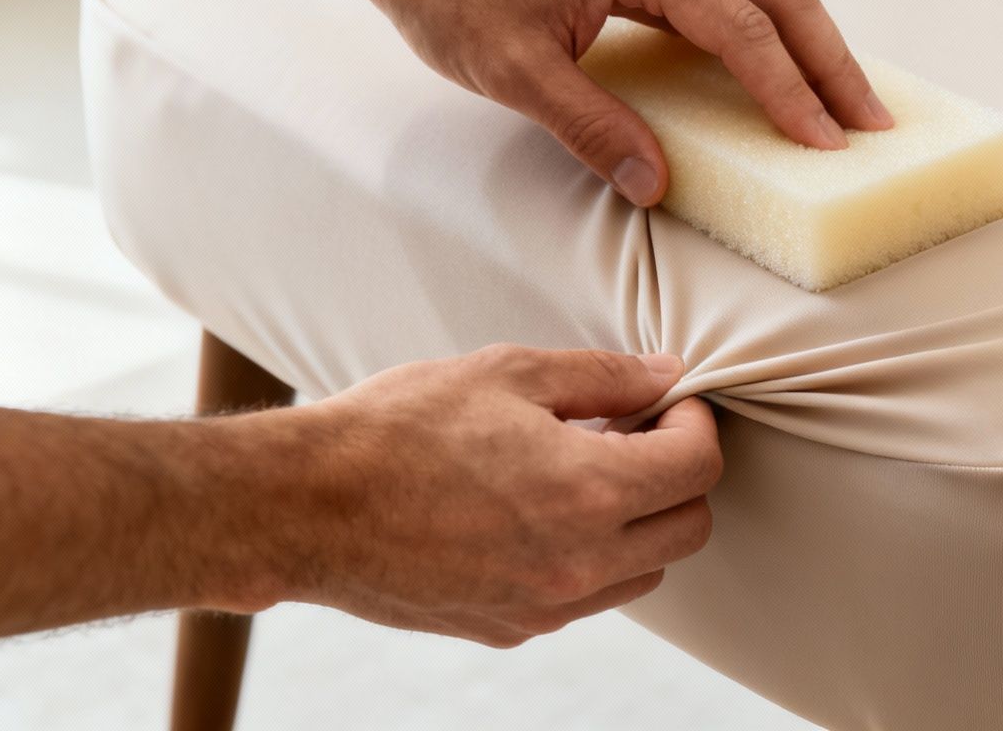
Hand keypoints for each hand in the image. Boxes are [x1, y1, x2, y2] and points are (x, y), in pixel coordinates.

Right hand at [266, 345, 719, 646]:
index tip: (668, 402)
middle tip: (633, 433)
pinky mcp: (509, 628)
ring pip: (643, 571)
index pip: (699, 466)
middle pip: (688, 528)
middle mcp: (579, 564)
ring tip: (584, 470)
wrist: (303, 507)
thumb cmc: (398, 429)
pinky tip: (541, 510)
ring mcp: (545, 606)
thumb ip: (604, 377)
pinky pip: (586, 598)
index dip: (694, 423)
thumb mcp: (509, 373)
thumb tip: (666, 377)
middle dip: (678, 474)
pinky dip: (589, 556)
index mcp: (589, 493)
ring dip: (638, 521)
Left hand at [334, 0, 893, 204]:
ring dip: (813, 40)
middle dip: (833, 63)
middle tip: (871, 126)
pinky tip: (788, 62)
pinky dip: (774, 21)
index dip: (790, 93)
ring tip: (847, 101)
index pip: (743, 30)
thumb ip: (592, 127)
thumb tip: (655, 182)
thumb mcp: (512, 72)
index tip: (826, 144)